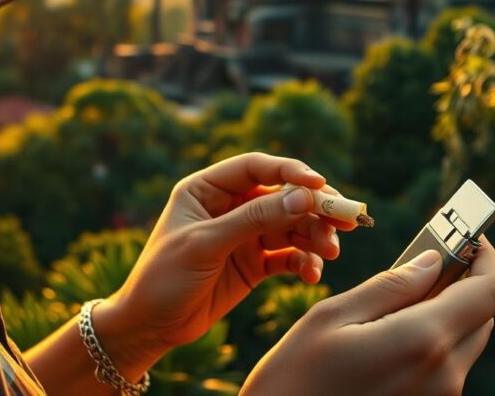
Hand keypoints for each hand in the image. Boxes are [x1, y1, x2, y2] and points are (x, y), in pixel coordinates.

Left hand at [94, 153, 347, 379]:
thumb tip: (303, 197)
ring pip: (291, 226)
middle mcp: (229, 206)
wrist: (149, 327)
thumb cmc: (163, 277)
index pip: (256, 167)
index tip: (320, 184)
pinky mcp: (255, 263)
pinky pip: (288, 255)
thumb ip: (254, 219)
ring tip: (330, 254)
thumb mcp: (206, 244)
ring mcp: (244, 234)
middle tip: (345, 220)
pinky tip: (311, 275)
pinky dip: (304, 262)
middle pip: (282, 196)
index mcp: (207, 188)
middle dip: (314, 208)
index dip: (290, 171)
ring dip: (314, 237)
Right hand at [241, 238, 494, 395]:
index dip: (487, 259)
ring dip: (444, 314)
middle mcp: (444, 376)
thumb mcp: (332, 317)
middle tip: (424, 262)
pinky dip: (430, 342)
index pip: (490, 292)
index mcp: (422, 341)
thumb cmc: (293, 379)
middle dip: (462, 284)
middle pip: (482, 317)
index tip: (470, 239)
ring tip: (396, 302)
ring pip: (464, 342)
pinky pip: (445, 368)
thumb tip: (433, 261)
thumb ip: (391, 286)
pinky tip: (389, 336)